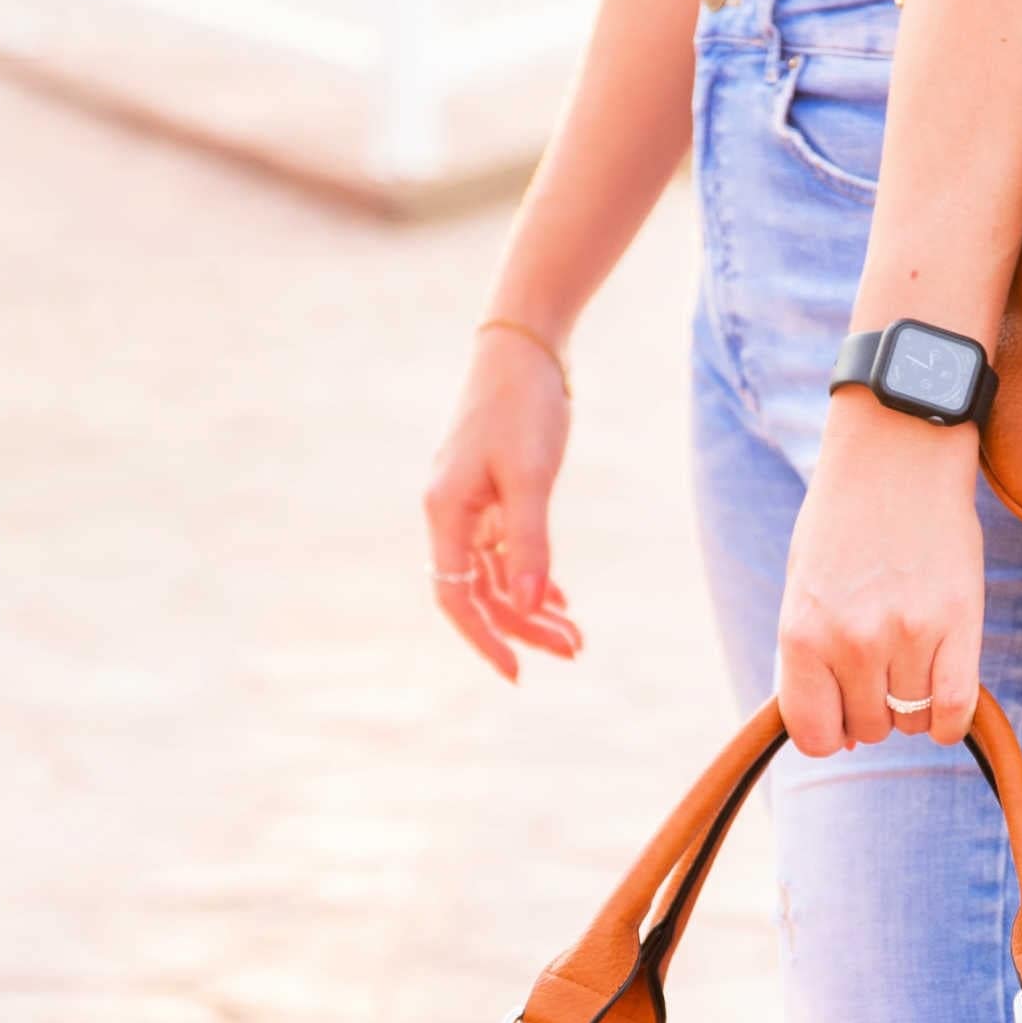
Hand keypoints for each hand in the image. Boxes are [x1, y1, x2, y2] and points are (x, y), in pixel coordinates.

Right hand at [422, 323, 584, 679]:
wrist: (524, 349)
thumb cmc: (524, 406)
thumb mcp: (530, 477)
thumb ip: (529, 542)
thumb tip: (530, 606)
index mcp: (446, 512)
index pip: (457, 597)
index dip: (485, 639)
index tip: (518, 672)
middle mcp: (450, 514)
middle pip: (481, 592)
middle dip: (524, 627)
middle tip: (574, 650)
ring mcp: (469, 505)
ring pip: (496, 575)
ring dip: (532, 606)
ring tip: (575, 634)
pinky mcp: (490, 494)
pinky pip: (504, 552)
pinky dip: (531, 576)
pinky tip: (559, 597)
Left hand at [777, 395, 983, 753]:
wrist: (897, 451)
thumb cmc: (844, 520)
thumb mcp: (804, 588)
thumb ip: (812, 660)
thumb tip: (836, 737)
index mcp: (802, 633)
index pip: (813, 733)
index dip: (830, 734)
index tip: (842, 716)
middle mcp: (852, 640)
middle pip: (868, 727)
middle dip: (873, 710)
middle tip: (881, 670)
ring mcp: (908, 633)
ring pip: (912, 719)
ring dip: (912, 707)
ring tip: (912, 664)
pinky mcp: (959, 621)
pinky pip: (955, 708)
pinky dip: (950, 722)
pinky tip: (945, 710)